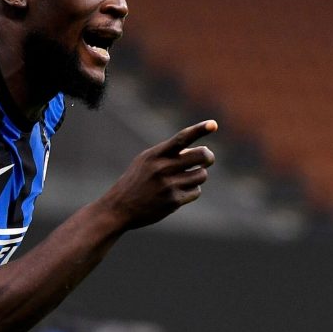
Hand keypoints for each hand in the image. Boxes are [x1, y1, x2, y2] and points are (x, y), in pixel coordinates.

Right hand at [101, 120, 217, 229]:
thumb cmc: (135, 181)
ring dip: (198, 176)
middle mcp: (163, 168)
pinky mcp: (173, 201)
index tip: (213, 124)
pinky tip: (178, 192)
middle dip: (208, 157)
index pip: (181, 138)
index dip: (198, 130)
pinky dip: (192, 190)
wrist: (120, 207)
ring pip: (201, 175)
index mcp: (155, 155)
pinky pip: (196, 191)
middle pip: (201, 156)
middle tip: (207, 159)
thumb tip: (199, 151)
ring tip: (185, 178)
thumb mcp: (145, 161)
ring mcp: (168, 185)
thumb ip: (168, 154)